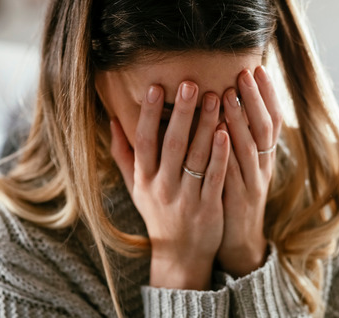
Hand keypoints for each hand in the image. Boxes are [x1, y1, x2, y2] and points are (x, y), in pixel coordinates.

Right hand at [109, 82, 229, 290]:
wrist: (180, 254)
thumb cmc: (157, 212)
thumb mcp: (136, 186)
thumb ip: (123, 154)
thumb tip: (112, 119)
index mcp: (144, 178)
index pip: (143, 141)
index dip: (147, 114)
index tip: (154, 87)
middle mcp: (162, 187)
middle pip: (171, 144)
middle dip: (181, 113)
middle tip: (190, 83)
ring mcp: (185, 198)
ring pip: (196, 157)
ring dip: (205, 126)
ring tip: (215, 97)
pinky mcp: (208, 207)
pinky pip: (215, 177)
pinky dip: (220, 154)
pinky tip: (226, 131)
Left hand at [216, 66, 281, 276]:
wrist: (237, 239)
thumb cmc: (233, 192)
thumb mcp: (241, 162)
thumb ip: (238, 134)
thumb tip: (229, 99)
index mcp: (265, 156)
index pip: (273, 119)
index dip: (268, 95)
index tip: (258, 69)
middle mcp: (263, 166)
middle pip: (264, 128)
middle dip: (254, 99)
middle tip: (244, 73)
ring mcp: (252, 183)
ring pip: (249, 147)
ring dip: (240, 120)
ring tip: (228, 95)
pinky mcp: (238, 199)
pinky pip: (234, 172)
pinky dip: (227, 152)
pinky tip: (218, 135)